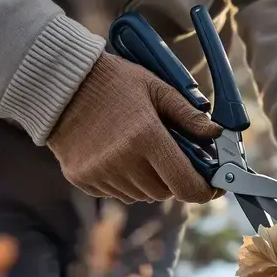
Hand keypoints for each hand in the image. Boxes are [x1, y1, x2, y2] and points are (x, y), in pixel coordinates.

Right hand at [48, 54, 222, 203]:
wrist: (60, 85)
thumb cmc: (113, 81)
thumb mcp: (156, 87)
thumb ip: (188, 115)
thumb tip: (216, 136)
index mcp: (145, 137)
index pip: (186, 185)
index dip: (205, 190)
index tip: (214, 185)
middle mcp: (122, 161)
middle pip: (166, 192)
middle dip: (175, 178)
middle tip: (173, 155)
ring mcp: (100, 174)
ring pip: (143, 195)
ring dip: (151, 181)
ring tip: (141, 150)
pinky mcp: (83, 180)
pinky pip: (119, 193)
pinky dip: (127, 181)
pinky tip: (119, 154)